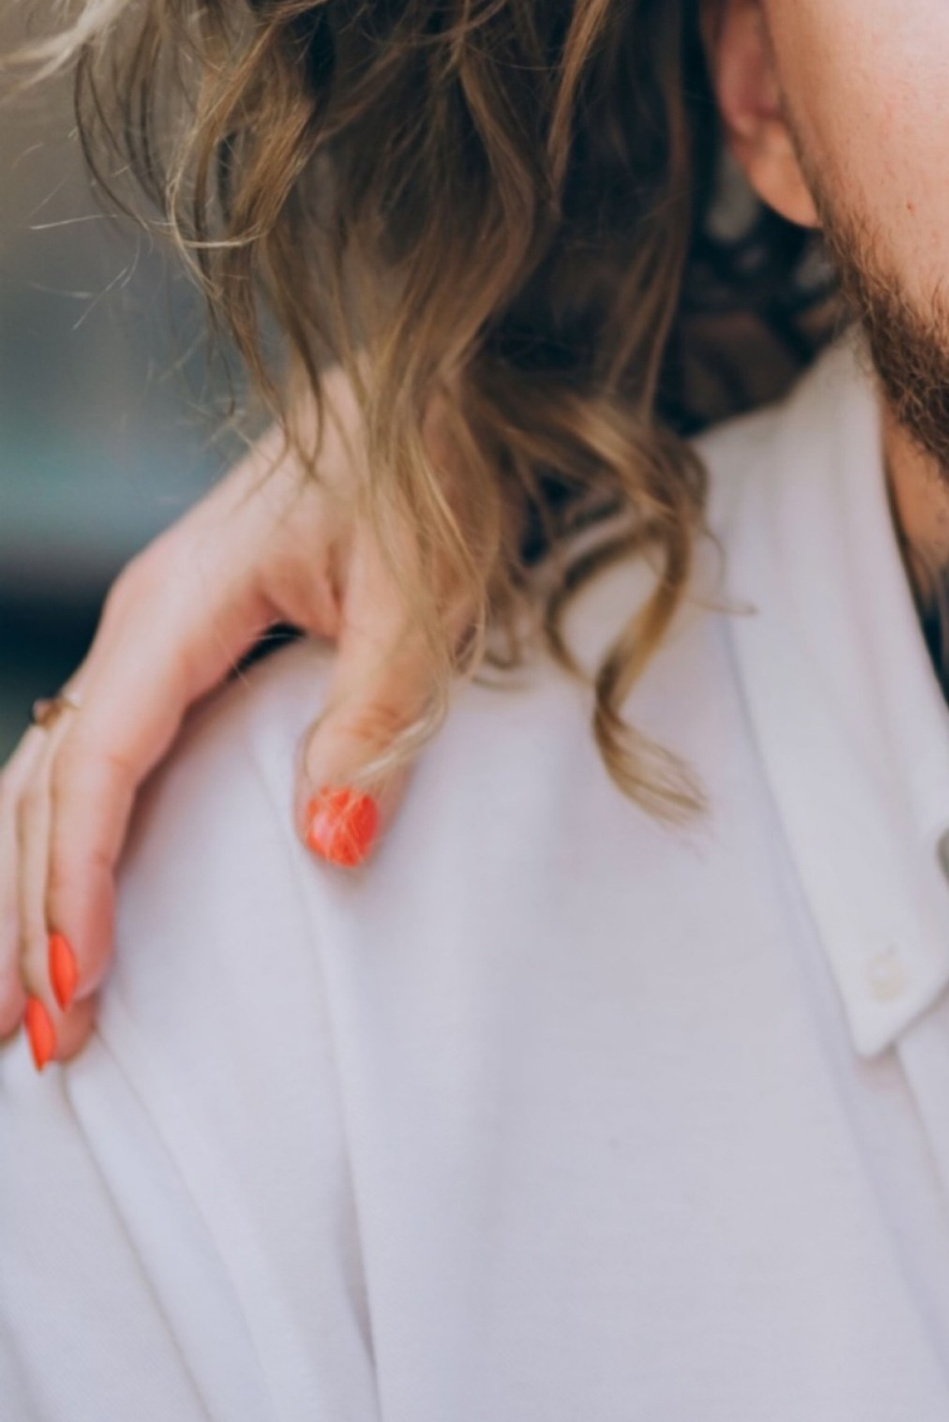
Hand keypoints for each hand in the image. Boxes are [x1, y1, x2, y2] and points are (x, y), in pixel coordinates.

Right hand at [3, 373, 443, 1067]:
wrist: (434, 375)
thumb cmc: (433, 470)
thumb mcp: (431, 593)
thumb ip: (378, 716)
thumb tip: (330, 846)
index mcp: (183, 602)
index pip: (100, 765)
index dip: (76, 882)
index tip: (77, 989)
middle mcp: (144, 614)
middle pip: (46, 782)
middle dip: (25, 914)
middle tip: (32, 1045)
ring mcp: (152, 622)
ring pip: (50, 767)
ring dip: (25, 883)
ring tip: (18, 1006)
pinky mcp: (177, 634)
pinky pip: (89, 746)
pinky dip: (58, 831)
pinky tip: (57, 897)